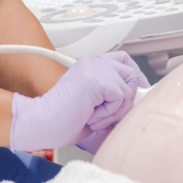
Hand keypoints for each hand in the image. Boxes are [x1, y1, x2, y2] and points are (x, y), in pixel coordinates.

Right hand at [9, 52, 148, 152]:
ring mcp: (94, 69)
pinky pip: (120, 97)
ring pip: (127, 89)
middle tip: (107, 114)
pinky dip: (109, 112)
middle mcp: (93, 63)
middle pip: (130, 73)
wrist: (41, 122)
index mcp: (90, 66)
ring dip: (114, 110)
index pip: (123, 59)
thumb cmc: (62, 120)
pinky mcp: (95, 80)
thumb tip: (135, 99)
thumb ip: (111, 96)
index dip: (135, 74)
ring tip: (93, 115)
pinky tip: (91, 115)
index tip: (140, 87)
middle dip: (125, 99)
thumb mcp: (93, 104)